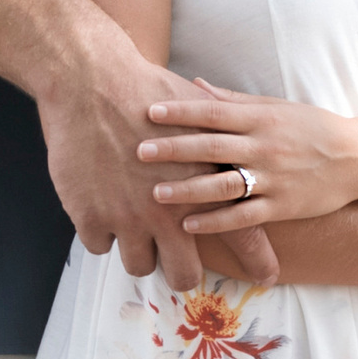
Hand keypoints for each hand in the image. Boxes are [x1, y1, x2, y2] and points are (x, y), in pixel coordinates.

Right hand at [41, 30, 277, 286]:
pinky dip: (101, 231)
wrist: (90, 82)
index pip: (241, 236)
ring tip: (134, 230)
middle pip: (182, 274)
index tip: (267, 276)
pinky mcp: (89, 215)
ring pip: (138, 265)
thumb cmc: (147, 90)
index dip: (257, 262)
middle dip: (181, 272)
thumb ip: (224, 140)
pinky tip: (102, 210)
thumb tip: (246, 144)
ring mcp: (126, 218)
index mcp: (202, 188)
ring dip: (137, 250)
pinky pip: (98, 246)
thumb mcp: (198, 114)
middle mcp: (166, 212)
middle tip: (174, 260)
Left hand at [141, 84, 357, 233]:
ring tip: (156, 192)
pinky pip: (243, 215)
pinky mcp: (283, 206)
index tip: (149, 111)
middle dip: (174, 149)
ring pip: (223, 184)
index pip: (213, 112)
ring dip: (187, 189)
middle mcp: (265, 146)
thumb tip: (193, 84)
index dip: (181, 112)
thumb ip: (233, 100)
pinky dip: (215, 220)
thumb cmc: (313, 127)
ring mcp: (274, 178)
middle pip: (211, 147)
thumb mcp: (275, 107)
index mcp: (261, 118)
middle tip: (139, 151)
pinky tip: (188, 223)